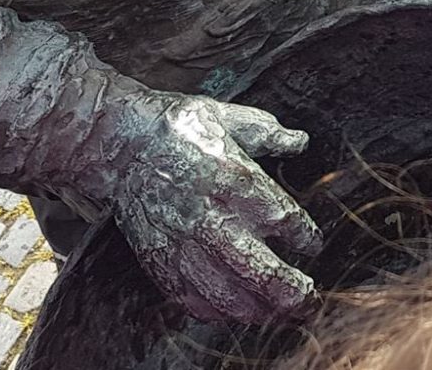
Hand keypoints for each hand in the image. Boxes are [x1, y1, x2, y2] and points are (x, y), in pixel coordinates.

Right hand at [111, 95, 321, 323]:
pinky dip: (216, 311)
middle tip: (309, 300)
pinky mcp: (158, 258)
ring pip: (226, 292)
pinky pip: (190, 297)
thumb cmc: (178, 128)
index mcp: (232, 176)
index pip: (282, 217)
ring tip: (282, 315)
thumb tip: (300, 141)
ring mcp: (181, 241)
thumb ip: (269, 134)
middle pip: (257, 267)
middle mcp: (208, 214)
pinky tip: (236, 312)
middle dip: (290, 291)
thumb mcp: (228, 117)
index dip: (304, 236)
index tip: (313, 244)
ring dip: (258, 310)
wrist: (119, 142)